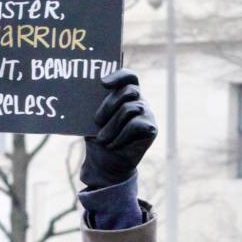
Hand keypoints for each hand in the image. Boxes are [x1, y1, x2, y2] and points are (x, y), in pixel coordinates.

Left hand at [80, 67, 156, 189]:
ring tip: (102, 139)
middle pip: (129, 90)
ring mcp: (147, 114)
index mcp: (125, 94)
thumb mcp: (95, 120)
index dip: (119, 76)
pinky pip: (135, 125)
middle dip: (110, 104)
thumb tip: (90, 92)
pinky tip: (112, 145)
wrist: (105, 165)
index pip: (129, 76)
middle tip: (97, 121)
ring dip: (112, 125)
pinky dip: (120, 136)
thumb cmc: (98, 139)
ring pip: (130, 109)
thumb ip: (99, 104)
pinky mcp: (151, 128)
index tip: (103, 83)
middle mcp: (139, 101)